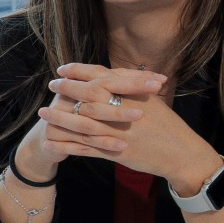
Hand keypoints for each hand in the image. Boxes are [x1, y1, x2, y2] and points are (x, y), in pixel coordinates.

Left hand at [36, 63, 217, 184]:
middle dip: (67, 90)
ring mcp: (119, 133)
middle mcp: (125, 111)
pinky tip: (48, 142)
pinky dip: (65, 146)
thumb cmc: (168, 125)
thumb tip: (108, 74)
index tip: (62, 68)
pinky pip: (84, 149)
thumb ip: (130, 87)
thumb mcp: (152, 100)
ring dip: (60, 118)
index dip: (80, 71)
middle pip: (89, 96)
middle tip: (51, 86)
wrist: (182, 154)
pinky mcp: (115, 152)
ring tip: (41, 113)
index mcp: (133, 95)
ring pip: (83, 123)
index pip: (102, 77)